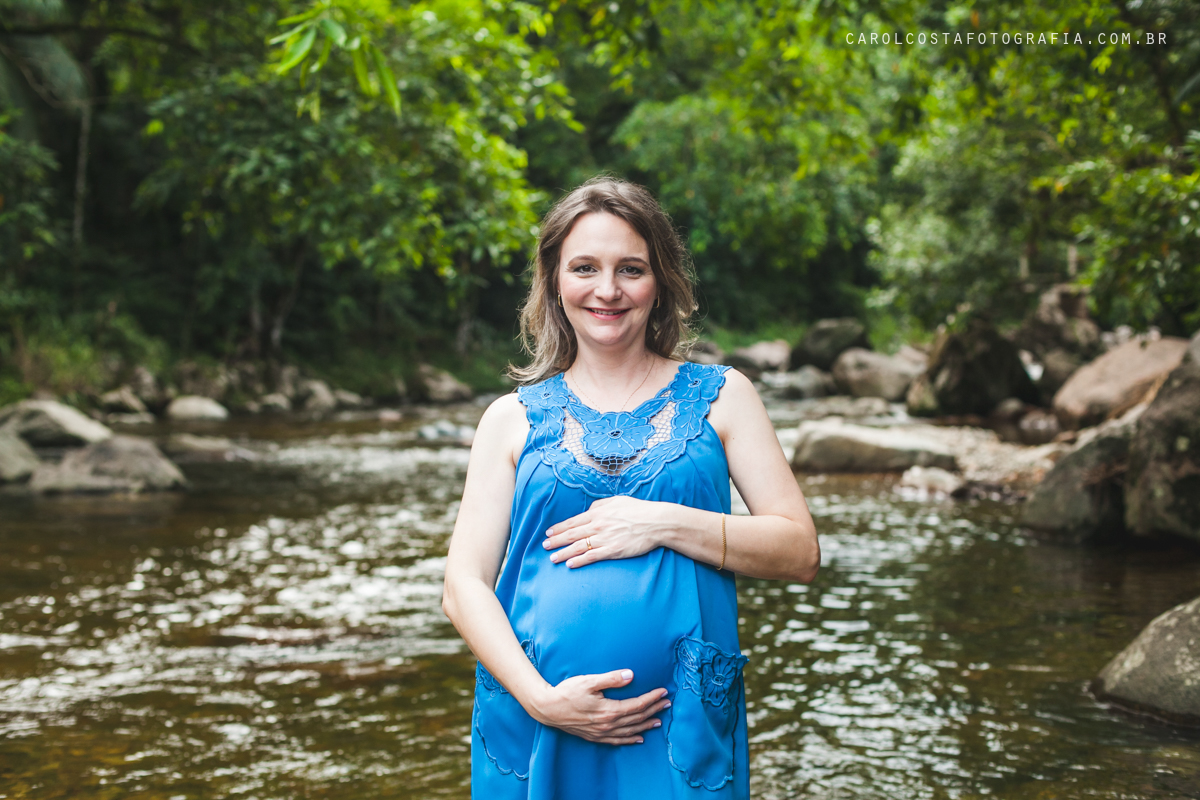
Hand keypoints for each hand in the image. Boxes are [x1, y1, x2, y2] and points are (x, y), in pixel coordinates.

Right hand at [530, 669, 669, 744]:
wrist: (547, 709)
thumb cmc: (566, 692)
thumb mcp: (589, 681)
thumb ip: (611, 678)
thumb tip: (631, 675)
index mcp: (609, 710)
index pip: (637, 705)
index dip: (651, 698)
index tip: (663, 692)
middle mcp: (608, 724)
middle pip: (637, 718)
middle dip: (654, 710)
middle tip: (667, 703)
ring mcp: (601, 733)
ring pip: (630, 731)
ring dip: (646, 725)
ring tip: (659, 720)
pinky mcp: (595, 736)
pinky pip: (617, 740)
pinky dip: (630, 739)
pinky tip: (638, 738)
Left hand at [543, 496, 666, 567]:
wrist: (656, 521)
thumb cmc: (638, 510)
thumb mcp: (617, 501)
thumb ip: (600, 506)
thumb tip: (589, 511)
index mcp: (598, 513)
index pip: (573, 521)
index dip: (559, 528)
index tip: (549, 532)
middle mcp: (597, 526)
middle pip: (571, 534)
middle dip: (556, 541)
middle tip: (544, 546)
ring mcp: (604, 538)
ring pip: (578, 547)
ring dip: (563, 553)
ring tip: (553, 558)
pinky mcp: (612, 550)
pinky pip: (592, 556)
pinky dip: (579, 561)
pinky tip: (570, 564)